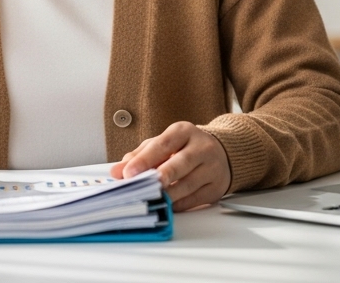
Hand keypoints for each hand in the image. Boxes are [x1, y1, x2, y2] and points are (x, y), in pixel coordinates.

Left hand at [111, 121, 230, 211]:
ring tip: (150, 200)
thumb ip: (139, 156)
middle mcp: (201, 147)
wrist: (222, 154)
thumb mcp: (162, 145)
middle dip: (162, 175)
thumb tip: (117, 171)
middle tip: (144, 185)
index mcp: (184, 132)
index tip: (128, 172)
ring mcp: (212, 167)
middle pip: (181, 162)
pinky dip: (178, 205)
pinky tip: (166, 206)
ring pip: (188, 184)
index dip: (144, 159)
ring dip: (167, 195)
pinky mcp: (216, 187)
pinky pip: (195, 199)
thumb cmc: (185, 149)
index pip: (163, 144)